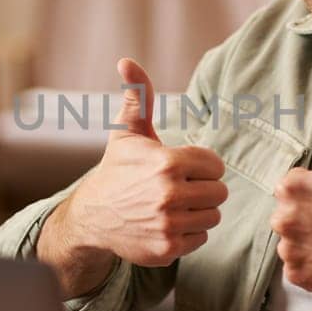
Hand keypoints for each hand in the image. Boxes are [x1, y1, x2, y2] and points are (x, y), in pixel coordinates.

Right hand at [60, 58, 228, 266]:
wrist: (92, 217)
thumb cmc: (117, 171)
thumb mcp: (127, 133)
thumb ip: (138, 97)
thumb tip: (127, 61)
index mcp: (167, 162)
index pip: (215, 165)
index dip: (201, 166)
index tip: (182, 168)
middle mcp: (169, 195)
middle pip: (219, 192)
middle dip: (202, 189)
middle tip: (178, 188)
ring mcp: (168, 225)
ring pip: (213, 216)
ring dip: (197, 211)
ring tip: (173, 205)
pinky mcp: (168, 250)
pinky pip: (201, 238)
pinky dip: (188, 233)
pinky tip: (167, 224)